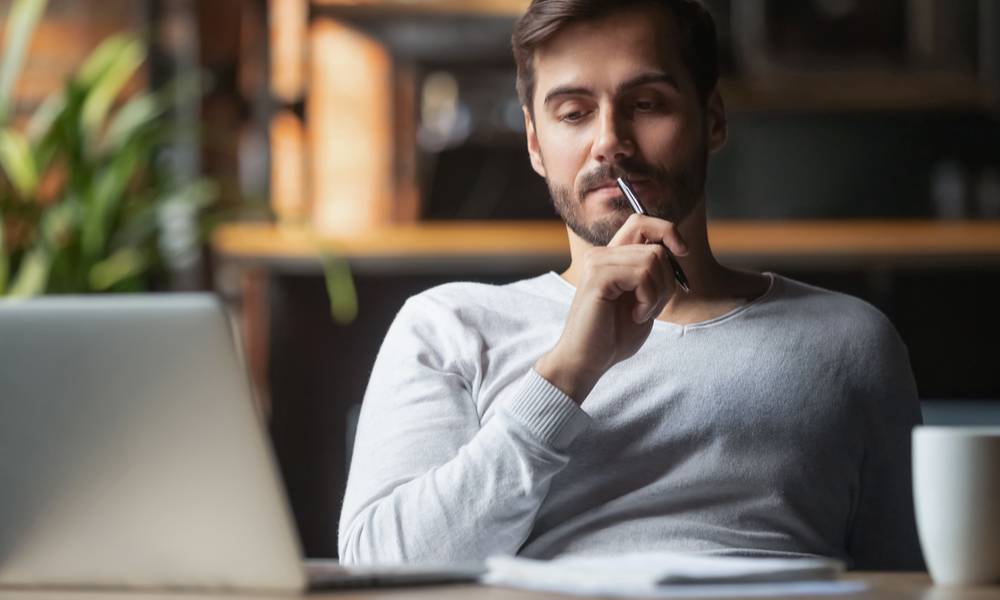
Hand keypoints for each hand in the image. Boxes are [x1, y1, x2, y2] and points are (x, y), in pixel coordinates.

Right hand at [536, 214, 688, 402]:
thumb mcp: (643, 299)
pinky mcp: (597, 278)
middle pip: (655, 246)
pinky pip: (642, 275)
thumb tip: (677, 249)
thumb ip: (654, 273)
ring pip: (653, 260)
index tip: (682, 253)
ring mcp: (597, 263)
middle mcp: (601, 254)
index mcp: (611, 257)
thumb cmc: (614, 335)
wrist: (587, 361)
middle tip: (651, 306)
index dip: (667, 230)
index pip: (641, 221)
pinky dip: (649, 299)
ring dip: (658, 293)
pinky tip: (636, 316)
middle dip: (667, 279)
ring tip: (641, 313)